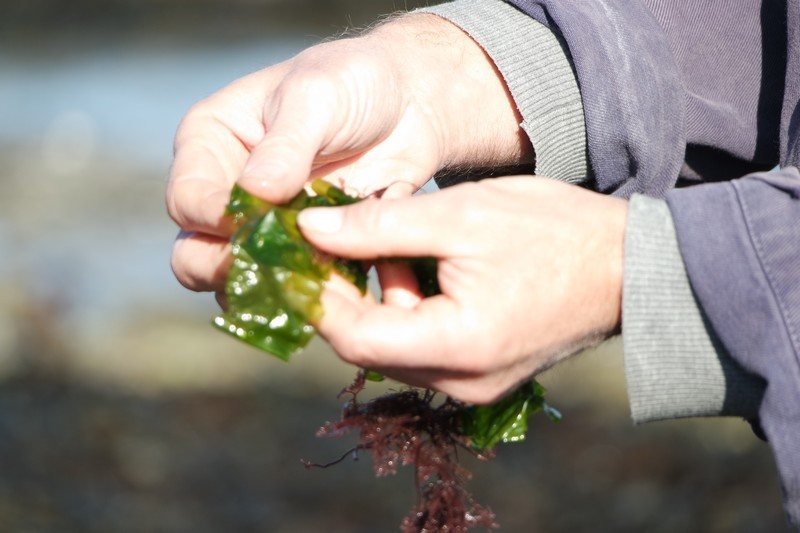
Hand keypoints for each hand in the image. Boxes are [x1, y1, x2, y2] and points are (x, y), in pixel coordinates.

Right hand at [167, 13, 531, 294]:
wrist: (409, 104)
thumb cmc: (355, 81)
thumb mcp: (317, 96)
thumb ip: (286, 144)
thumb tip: (256, 193)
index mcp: (210, 144)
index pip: (188, 199)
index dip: (213, 221)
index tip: (251, 226)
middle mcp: (226, 190)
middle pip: (197, 252)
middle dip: (228, 269)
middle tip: (272, 270)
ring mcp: (264, 227)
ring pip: (242, 280)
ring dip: (271, 290)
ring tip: (310, 285)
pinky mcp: (305, 250)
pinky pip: (294, 287)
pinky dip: (312, 295)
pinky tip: (339, 292)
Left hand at [297, 177, 627, 403]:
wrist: (628, 266)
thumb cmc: (554, 231)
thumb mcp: (461, 214)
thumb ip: (378, 225)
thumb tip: (309, 228)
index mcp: (458, 346)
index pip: (354, 337)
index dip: (317, 294)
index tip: (299, 250)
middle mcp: (462, 382)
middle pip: (369, 345)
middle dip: (347, 292)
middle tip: (342, 237)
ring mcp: (473, 385)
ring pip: (393, 346)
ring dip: (381, 298)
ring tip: (400, 245)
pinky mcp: (482, 375)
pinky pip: (422, 348)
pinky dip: (409, 309)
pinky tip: (423, 268)